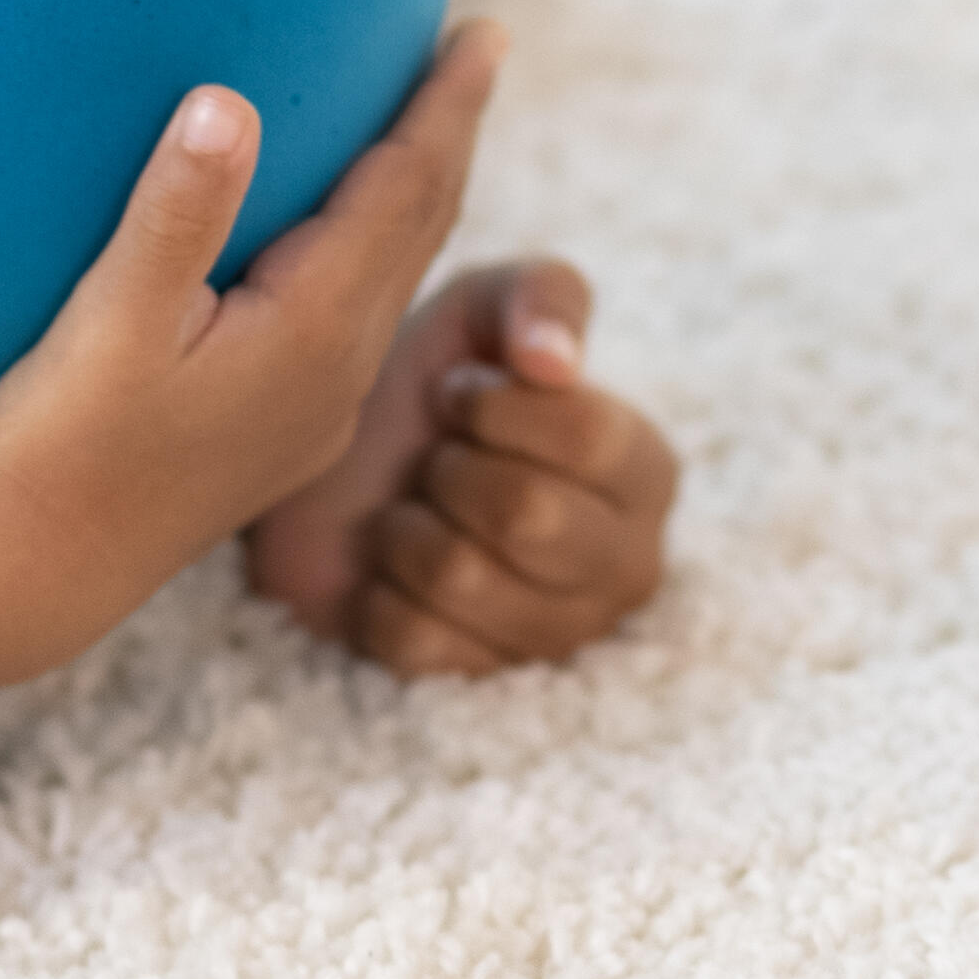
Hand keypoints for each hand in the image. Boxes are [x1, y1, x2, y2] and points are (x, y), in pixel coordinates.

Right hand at [0, 23, 506, 696]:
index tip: (485, 32)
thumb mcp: (110, 323)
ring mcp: (318, 409)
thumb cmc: (61, 444)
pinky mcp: (284, 431)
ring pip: (397, 276)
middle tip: (476, 51)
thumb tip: (227, 102)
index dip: (445, 107)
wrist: (34, 570)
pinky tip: (347, 239)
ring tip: (426, 130)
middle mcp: (340, 371)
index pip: (405, 192)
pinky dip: (377, 249)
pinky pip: (360, 314)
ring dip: (419, 197)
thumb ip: (176, 213)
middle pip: (422, 229)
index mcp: (314, 330)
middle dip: (451, 137)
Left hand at [243, 256, 677, 677]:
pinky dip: (376, 592)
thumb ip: (540, 298)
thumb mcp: (484, 310)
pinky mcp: (477, 680)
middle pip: (529, 515)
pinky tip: (389, 569)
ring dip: (407, 527)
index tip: (455, 392)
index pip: (588, 438)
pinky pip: (412, 640)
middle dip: (452, 469)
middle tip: (434, 459)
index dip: (497, 407)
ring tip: (414, 509)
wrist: (332, 469)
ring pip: (462, 577)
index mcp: (646, 471)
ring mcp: (556, 635)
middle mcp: (626, 564)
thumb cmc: (428, 388)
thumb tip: (554, 360)